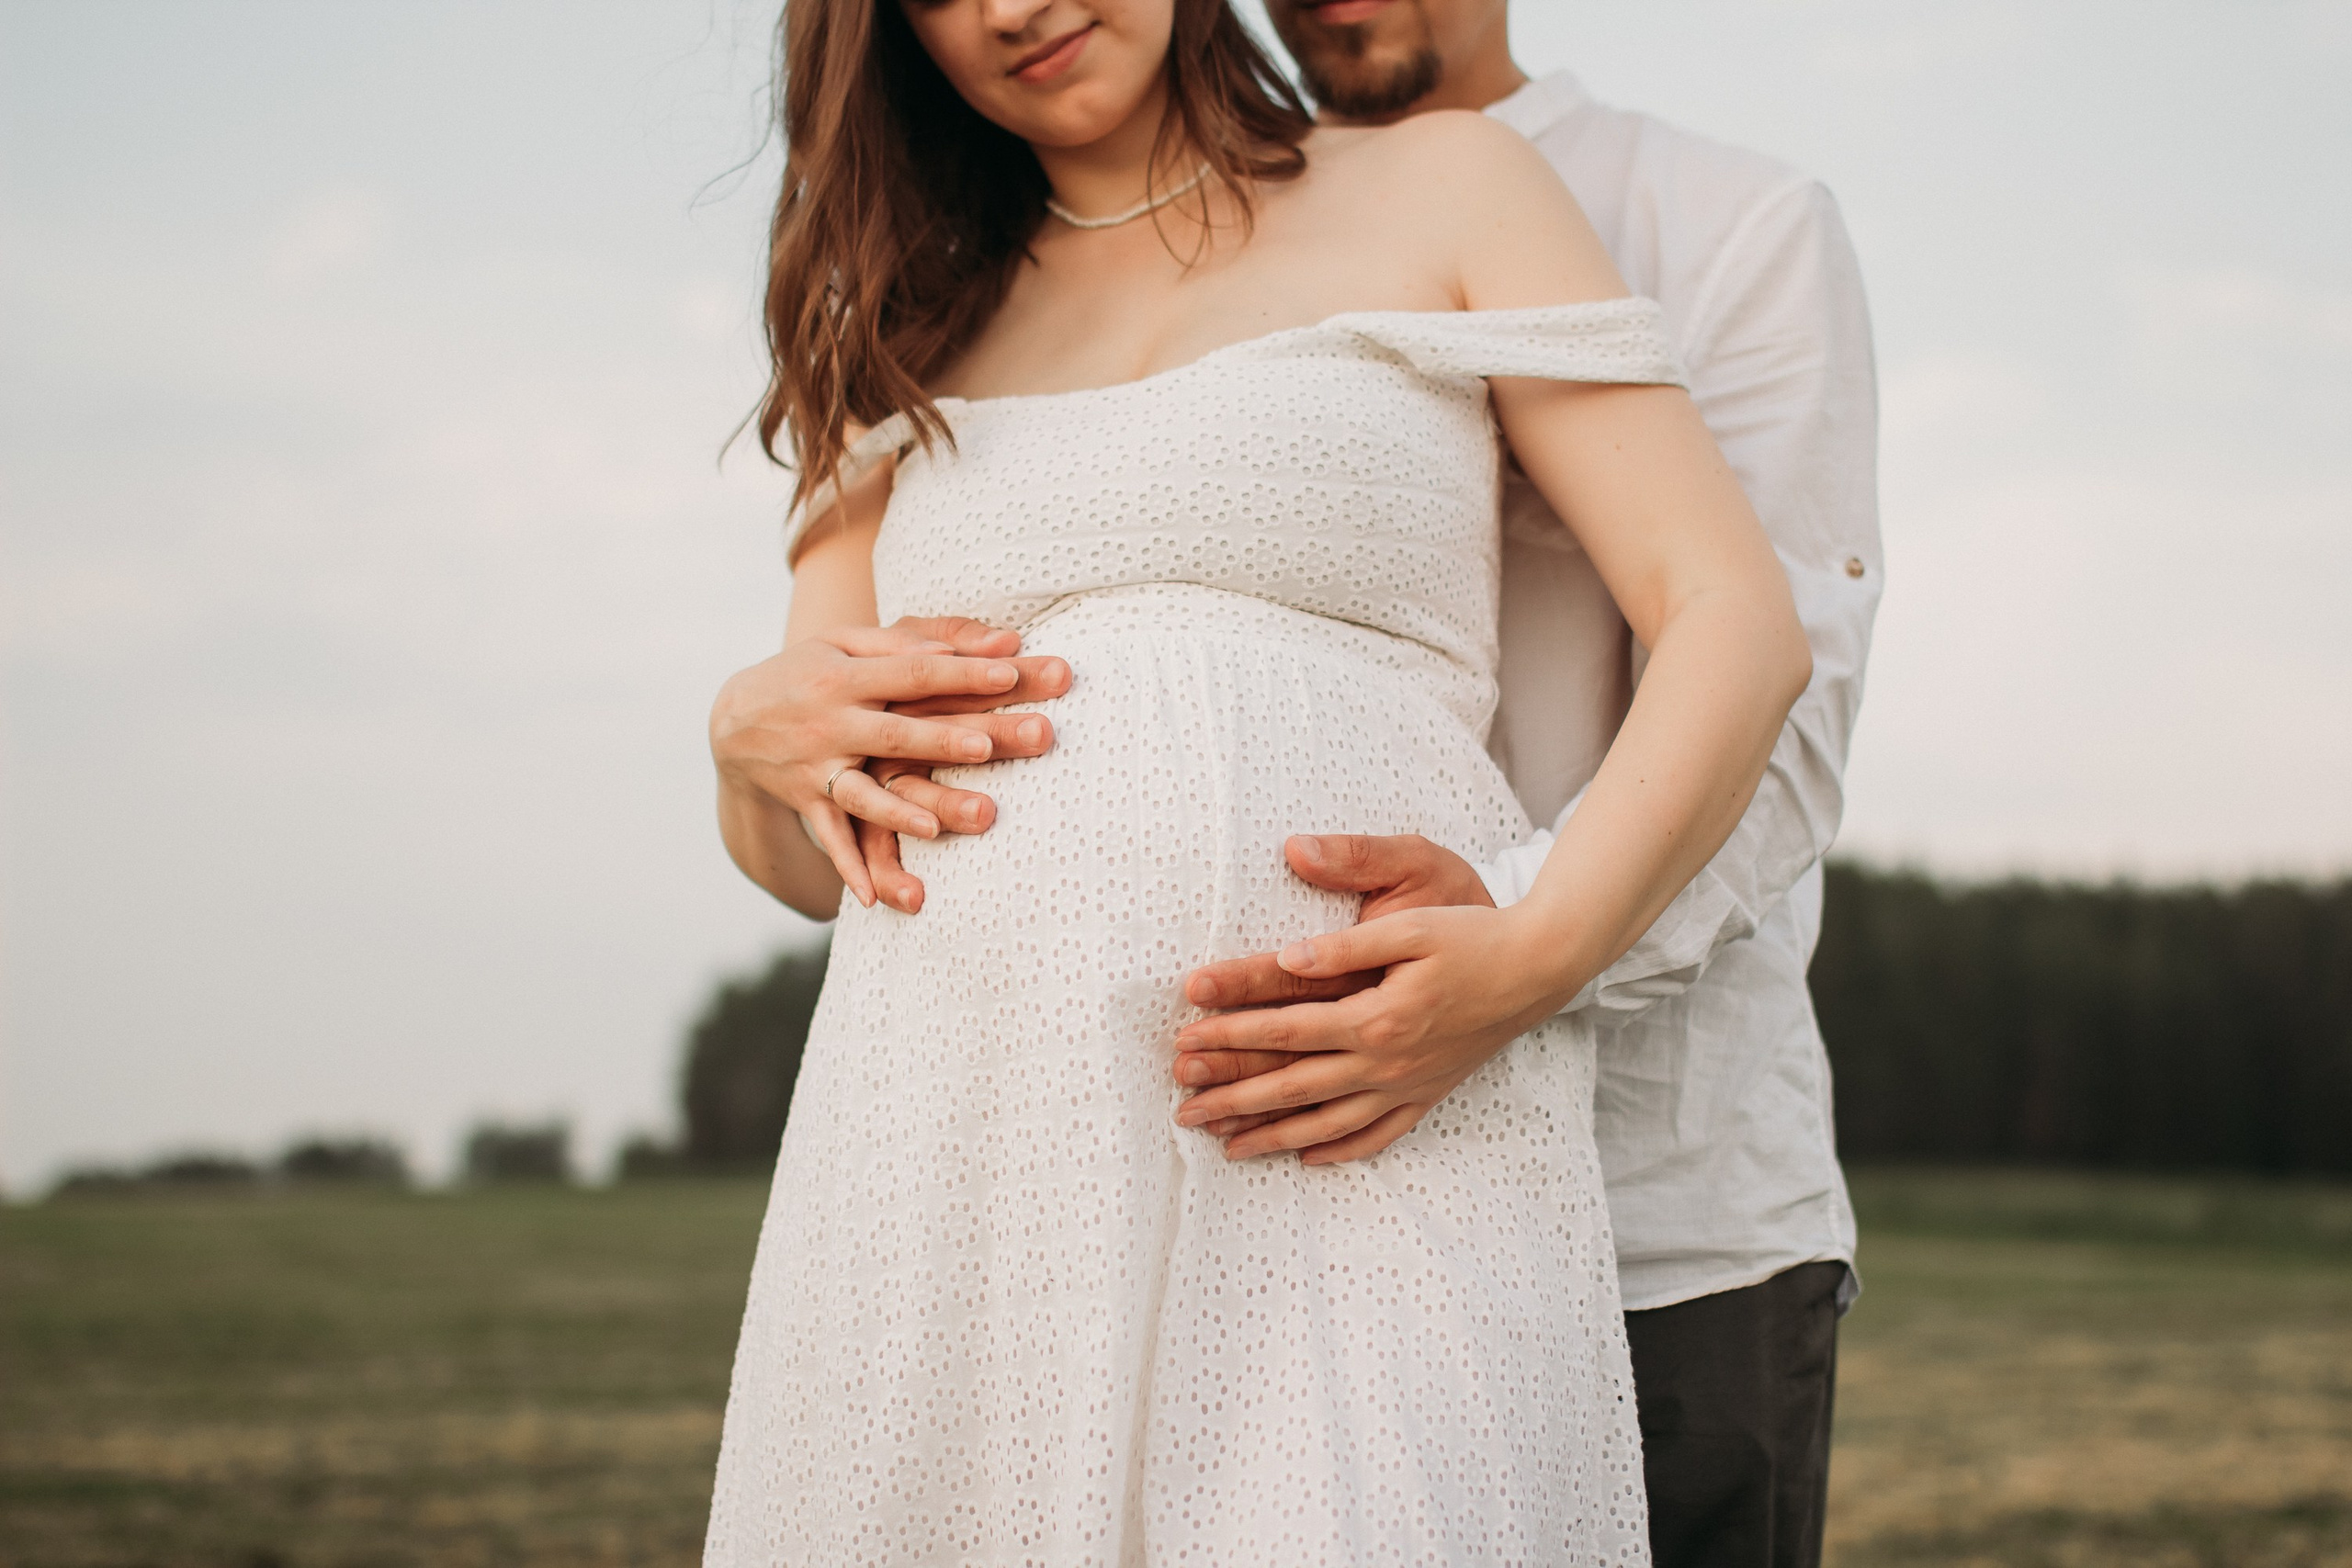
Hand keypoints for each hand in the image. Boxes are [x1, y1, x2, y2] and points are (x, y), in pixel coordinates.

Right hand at [710, 616, 1070, 908]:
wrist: (734, 719)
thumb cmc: (809, 672)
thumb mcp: (846, 643)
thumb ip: (910, 639)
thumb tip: (989, 642)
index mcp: (847, 677)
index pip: (911, 672)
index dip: (959, 675)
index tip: (1009, 675)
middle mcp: (831, 722)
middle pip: (893, 734)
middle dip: (938, 740)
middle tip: (985, 747)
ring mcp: (816, 766)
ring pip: (860, 793)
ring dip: (896, 811)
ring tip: (933, 828)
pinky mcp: (806, 800)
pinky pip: (829, 837)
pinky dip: (848, 868)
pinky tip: (872, 898)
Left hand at [1172, 834, 1575, 1163]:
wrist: (1539, 966)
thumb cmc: (1473, 935)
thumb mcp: (1411, 925)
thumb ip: (1345, 946)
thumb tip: (1287, 959)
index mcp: (1377, 1015)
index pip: (1286, 1029)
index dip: (1232, 1034)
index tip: (1187, 1038)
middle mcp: (1387, 1061)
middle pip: (1294, 1086)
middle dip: (1234, 1100)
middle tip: (1183, 1111)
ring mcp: (1408, 1084)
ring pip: (1327, 1122)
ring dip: (1273, 1136)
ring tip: (1225, 1148)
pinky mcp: (1429, 1092)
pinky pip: (1379, 1135)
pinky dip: (1341, 1150)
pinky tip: (1309, 1157)